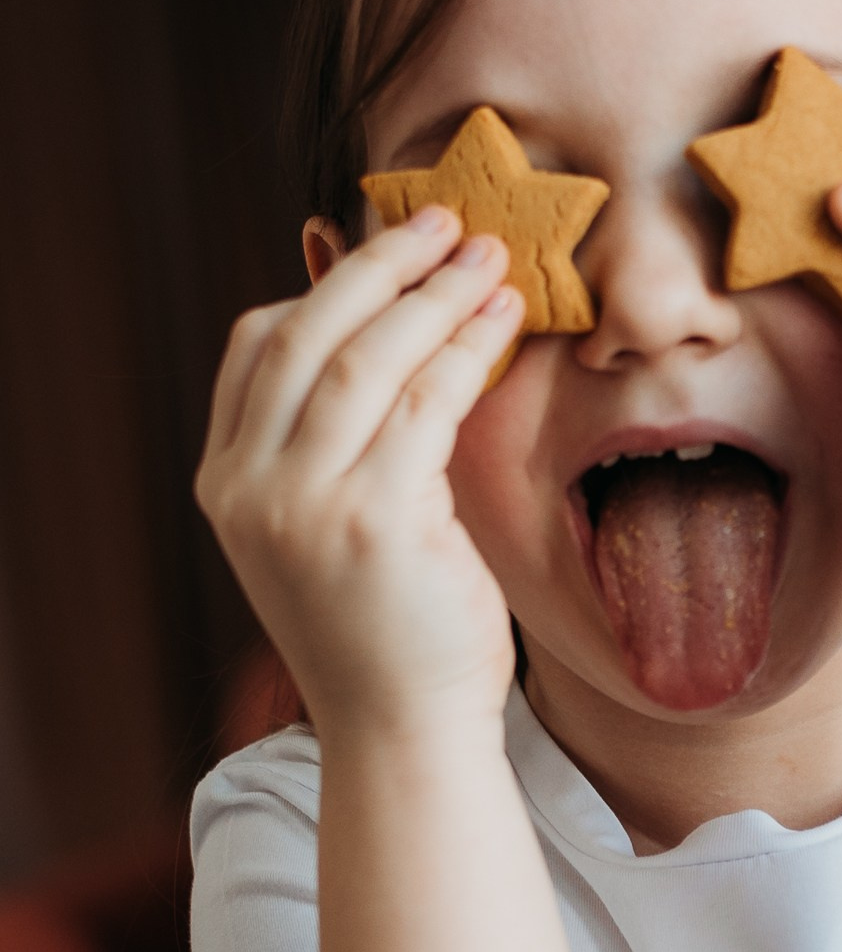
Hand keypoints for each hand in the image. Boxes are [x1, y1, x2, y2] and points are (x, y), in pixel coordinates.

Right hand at [195, 211, 525, 744]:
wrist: (405, 729)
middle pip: (306, 333)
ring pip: (365, 358)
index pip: (256, 347)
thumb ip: (340, 435)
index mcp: (227, 482)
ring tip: (491, 257)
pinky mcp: (371, 521)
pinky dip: (465, 346)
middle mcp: (248, 489)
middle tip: (448, 221)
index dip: (325, 283)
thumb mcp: (333, 519)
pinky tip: (504, 318)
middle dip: (382, 266)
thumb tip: (389, 318)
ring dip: (433, 294)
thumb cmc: (390, 623)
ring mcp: (301, 505)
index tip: (392, 250)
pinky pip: (422, 403)